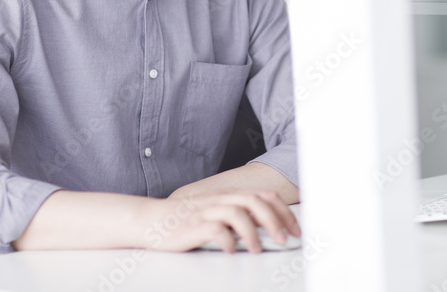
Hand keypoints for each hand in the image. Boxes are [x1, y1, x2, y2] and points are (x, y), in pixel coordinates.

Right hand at [144, 189, 300, 253]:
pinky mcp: (193, 225)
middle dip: (274, 220)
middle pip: (254, 201)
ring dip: (252, 232)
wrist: (151, 219)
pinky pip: (215, 229)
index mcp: (229, 196)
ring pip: (237, 212)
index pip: (264, 195)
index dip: (283, 211)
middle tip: (284, 239)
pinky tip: (233, 251)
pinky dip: (227, 240)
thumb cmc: (186, 220)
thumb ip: (239, 217)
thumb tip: (268, 231)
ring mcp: (206, 211)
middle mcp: (220, 199)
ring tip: (258, 249)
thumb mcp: (216, 213)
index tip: (295, 229)